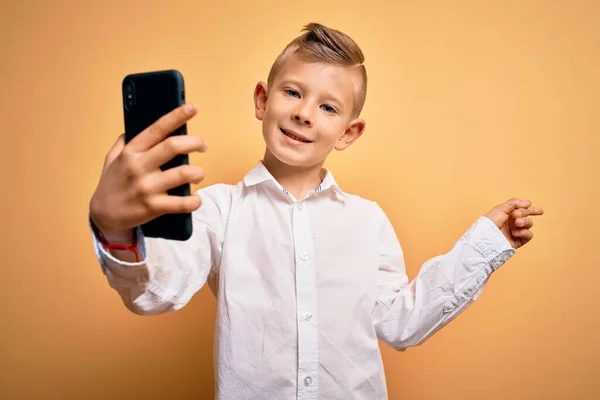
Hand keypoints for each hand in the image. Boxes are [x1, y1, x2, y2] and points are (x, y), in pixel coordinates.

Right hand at [89, 104, 207, 234]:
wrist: (103, 215)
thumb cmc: (112, 184)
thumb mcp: (112, 158)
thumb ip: (125, 142)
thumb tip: (138, 123)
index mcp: (131, 152)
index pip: (157, 129)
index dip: (177, 116)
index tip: (192, 107)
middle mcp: (139, 167)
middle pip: (173, 147)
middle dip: (195, 142)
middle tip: (203, 145)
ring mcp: (147, 188)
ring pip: (183, 174)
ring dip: (198, 172)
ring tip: (198, 173)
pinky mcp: (153, 207)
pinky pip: (182, 203)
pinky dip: (194, 201)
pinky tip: (195, 198)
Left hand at [484, 198, 543, 248]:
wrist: (487, 237)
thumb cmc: (490, 223)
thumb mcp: (500, 209)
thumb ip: (514, 203)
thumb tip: (528, 202)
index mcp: (508, 214)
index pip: (523, 210)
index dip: (532, 209)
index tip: (537, 209)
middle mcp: (512, 222)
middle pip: (527, 215)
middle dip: (524, 213)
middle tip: (516, 215)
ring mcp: (516, 231)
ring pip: (529, 224)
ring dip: (524, 221)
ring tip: (516, 223)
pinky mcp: (518, 240)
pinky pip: (529, 235)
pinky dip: (524, 232)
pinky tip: (515, 232)